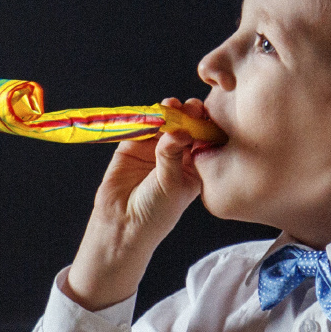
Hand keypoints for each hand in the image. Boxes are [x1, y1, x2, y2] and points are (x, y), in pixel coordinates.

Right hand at [63, 98, 208, 309]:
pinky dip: (145, 118)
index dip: (204, 124)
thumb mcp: (171, 184)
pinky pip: (139, 127)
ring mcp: (152, 149)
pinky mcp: (131, 146)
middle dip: (187, 114)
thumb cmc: (156, 212)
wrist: (123, 225)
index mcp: (193, 165)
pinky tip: (152, 113)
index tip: (207, 114)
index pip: (202, 138)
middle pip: (183, 126)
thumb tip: (179, 129)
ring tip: (170, 106)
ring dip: (167, 112)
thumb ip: (172, 154)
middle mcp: (175, 154)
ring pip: (162, 123)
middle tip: (190, 107)